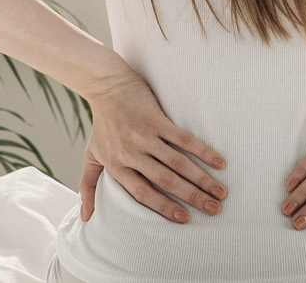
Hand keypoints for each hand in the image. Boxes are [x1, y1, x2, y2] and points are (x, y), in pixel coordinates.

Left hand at [80, 70, 229, 224]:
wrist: (107, 87)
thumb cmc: (101, 126)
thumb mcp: (90, 157)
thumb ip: (88, 187)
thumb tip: (84, 218)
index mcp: (117, 166)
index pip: (143, 194)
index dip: (165, 207)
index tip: (185, 218)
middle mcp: (132, 153)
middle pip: (166, 181)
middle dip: (192, 197)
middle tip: (214, 210)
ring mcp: (145, 136)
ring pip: (179, 163)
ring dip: (202, 179)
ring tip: (220, 192)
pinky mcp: (157, 120)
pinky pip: (184, 139)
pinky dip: (203, 152)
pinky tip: (219, 163)